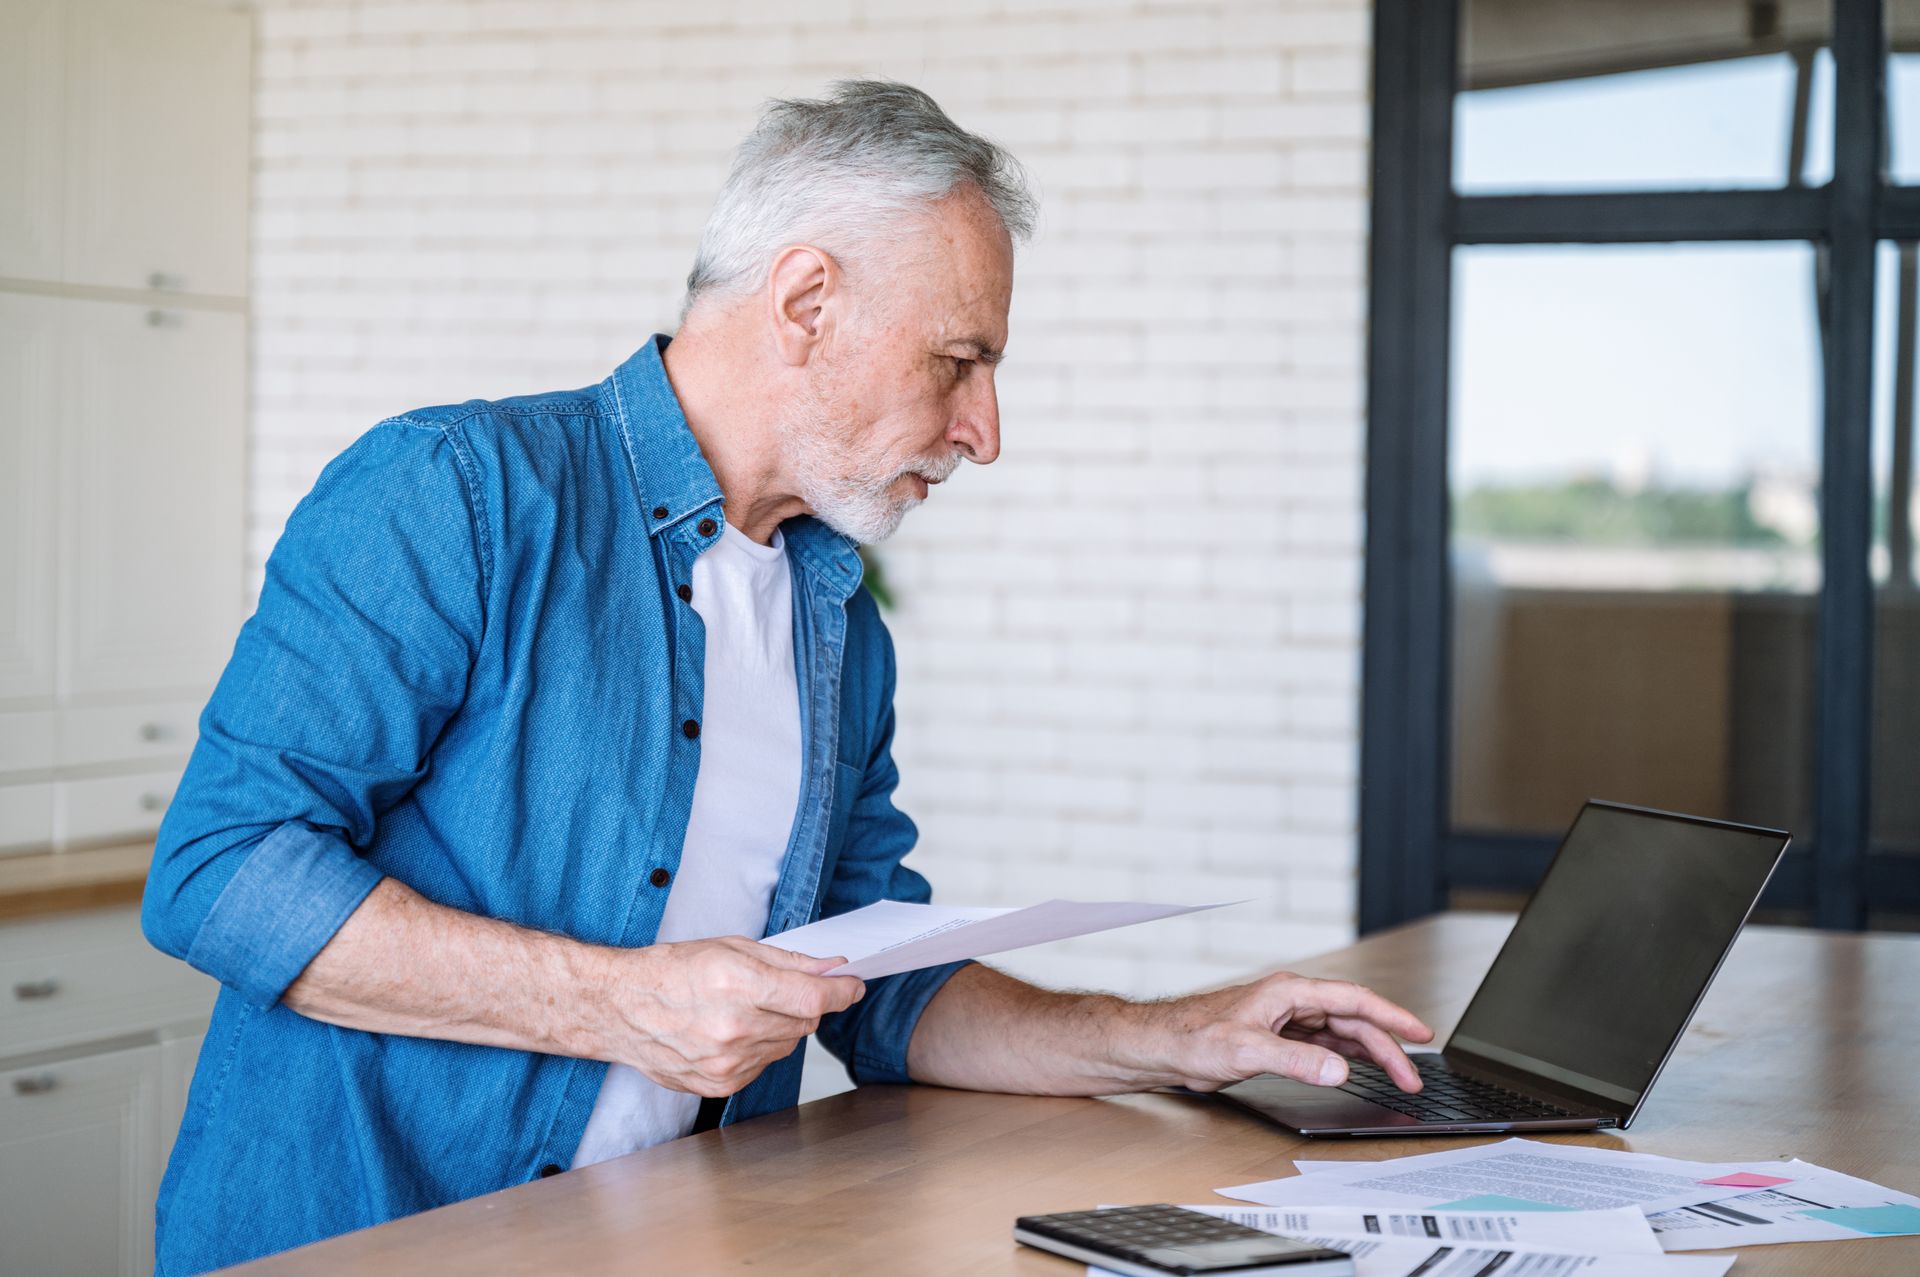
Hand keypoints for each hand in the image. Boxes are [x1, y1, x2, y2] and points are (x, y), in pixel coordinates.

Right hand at [597, 936, 864, 1097]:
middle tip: (785, 989)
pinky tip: (732, 1032)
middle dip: (805, 1004)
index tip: (852, 985)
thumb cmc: (670, 972)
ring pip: (786, 1045)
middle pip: (804, 1023)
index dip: (841, 992)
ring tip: (746, 1009)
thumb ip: (787, 961)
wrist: (620, 1009)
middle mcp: (733, 1029)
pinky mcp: (719, 1085)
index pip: (813, 998)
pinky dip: (759, 1048)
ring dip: (780, 1027)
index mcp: (736, 985)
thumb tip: (831, 968)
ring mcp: (726, 1063)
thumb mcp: (730, 948)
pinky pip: (763, 1066)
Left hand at [1137, 973, 1432, 1092]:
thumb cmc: (1192, 1037)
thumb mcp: (1247, 1051)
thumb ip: (1296, 1060)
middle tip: (1412, 1077)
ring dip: (1369, 1053)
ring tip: (1397, 1077)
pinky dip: (1345, 1056)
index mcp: (1289, 992)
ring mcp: (1284, 1018)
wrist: (1160, 1045)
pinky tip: (1357, 1068)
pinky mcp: (1275, 1037)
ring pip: (1340, 1032)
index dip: (1391, 1016)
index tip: (1420, 1032)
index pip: (1354, 999)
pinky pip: (1322, 1044)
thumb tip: (1339, 1069)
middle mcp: (1290, 1001)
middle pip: (1353, 1019)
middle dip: (1387, 1046)